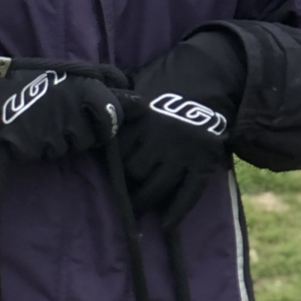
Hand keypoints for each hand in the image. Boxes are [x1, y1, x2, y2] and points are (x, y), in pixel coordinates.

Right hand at [0, 66, 123, 163]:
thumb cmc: (39, 79)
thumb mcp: (74, 73)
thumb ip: (107, 83)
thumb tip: (138, 99)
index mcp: (86, 89)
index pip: (112, 118)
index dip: (105, 122)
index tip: (93, 119)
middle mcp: (72, 112)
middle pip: (90, 139)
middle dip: (80, 133)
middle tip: (61, 118)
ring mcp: (51, 132)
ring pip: (67, 149)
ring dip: (58, 140)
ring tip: (42, 121)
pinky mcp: (31, 148)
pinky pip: (44, 155)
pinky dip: (37, 147)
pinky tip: (29, 131)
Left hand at [118, 28, 245, 224]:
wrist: (212, 75)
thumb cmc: (167, 83)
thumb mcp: (138, 88)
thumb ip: (118, 108)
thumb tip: (89, 122)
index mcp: (141, 120)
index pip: (116, 154)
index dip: (111, 166)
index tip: (109, 174)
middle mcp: (161, 139)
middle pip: (134, 172)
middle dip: (127, 183)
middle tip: (123, 194)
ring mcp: (184, 152)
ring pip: (156, 187)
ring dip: (144, 201)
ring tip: (137, 210)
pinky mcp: (205, 162)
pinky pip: (189, 193)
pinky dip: (176, 211)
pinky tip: (164, 225)